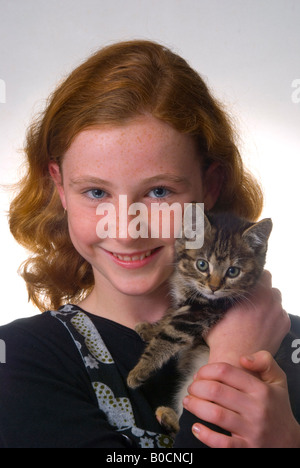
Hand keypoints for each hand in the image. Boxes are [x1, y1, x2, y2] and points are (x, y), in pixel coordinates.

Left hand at [183, 351, 299, 447]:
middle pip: (216, 391)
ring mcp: (251, 430)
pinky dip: (205, 435)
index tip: (199, 374)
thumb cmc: (277, 406)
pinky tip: (196, 427)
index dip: (206, 370)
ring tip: (188, 402)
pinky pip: (221, 443)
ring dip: (195, 406)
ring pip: (215, 415)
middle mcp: (256, 409)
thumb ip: (264, 361)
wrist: (289, 442)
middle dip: (196, 387)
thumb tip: (242, 358)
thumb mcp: (278, 380)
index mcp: (261, 389)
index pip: (225, 372)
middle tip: (191, 388)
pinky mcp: (246, 448)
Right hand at [206, 271, 290, 366]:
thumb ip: (219, 298)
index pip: (256, 272)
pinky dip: (272, 314)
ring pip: (275, 296)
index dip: (248, 275)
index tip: (242, 280)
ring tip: (254, 311)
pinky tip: (260, 323)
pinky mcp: (284, 324)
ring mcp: (278, 311)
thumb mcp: (213, 313)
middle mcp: (268, 298)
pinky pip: (280, 312)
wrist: (237, 362)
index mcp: (251, 291)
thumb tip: (214, 289)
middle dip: (258, 286)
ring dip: (266, 299)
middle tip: (247, 295)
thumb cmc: (222, 338)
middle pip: (267, 281)